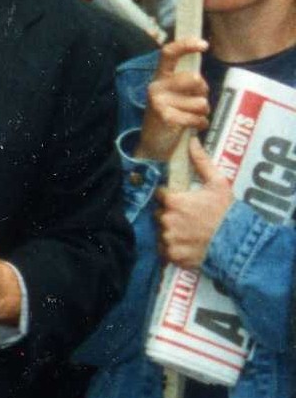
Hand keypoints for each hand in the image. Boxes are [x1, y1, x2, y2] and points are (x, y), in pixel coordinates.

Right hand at [137, 38, 211, 162]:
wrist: (153, 144)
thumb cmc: (171, 115)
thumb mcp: (175, 95)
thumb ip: (187, 83)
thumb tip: (199, 77)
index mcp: (160, 77)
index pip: (169, 53)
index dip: (186, 45)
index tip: (204, 44)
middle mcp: (157, 86)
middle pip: (194, 79)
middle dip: (203, 92)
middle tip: (195, 102)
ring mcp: (160, 101)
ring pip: (201, 102)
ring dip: (202, 112)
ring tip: (190, 117)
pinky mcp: (166, 117)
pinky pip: (198, 118)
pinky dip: (200, 124)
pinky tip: (190, 127)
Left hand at [156, 141, 233, 270]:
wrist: (239, 242)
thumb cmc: (228, 212)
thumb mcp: (218, 184)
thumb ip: (201, 162)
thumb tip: (192, 141)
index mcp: (173, 201)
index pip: (160, 195)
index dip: (169, 197)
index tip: (179, 201)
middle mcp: (166, 220)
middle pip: (159, 214)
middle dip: (169, 215)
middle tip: (187, 219)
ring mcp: (168, 239)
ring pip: (161, 232)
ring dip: (171, 232)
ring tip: (189, 233)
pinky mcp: (173, 256)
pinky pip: (166, 251)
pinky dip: (173, 249)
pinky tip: (187, 245)